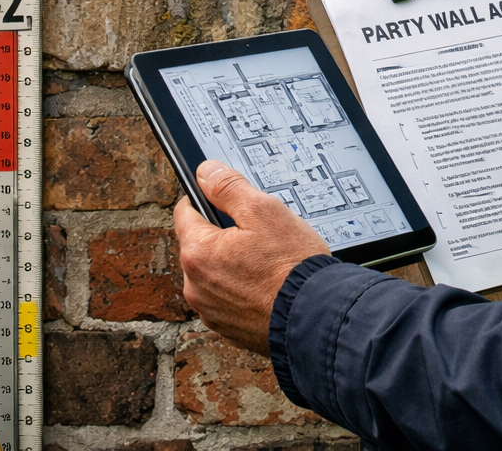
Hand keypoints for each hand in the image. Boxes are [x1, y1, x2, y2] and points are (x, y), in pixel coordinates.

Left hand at [174, 160, 330, 355]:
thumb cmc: (292, 268)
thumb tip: (206, 173)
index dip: (205, 199)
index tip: (223, 199)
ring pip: (215, 274)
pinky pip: (228, 299)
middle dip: (223, 235)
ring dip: (232, 265)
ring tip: (267, 263)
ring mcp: (211, 311)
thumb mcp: (264, 211)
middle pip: (201, 245)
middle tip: (258, 235)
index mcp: (198, 254)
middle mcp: (196, 287)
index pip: (185, 212)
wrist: (316, 319)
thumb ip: (229, 187)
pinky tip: (268, 286)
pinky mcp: (228, 328)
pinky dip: (243, 290)